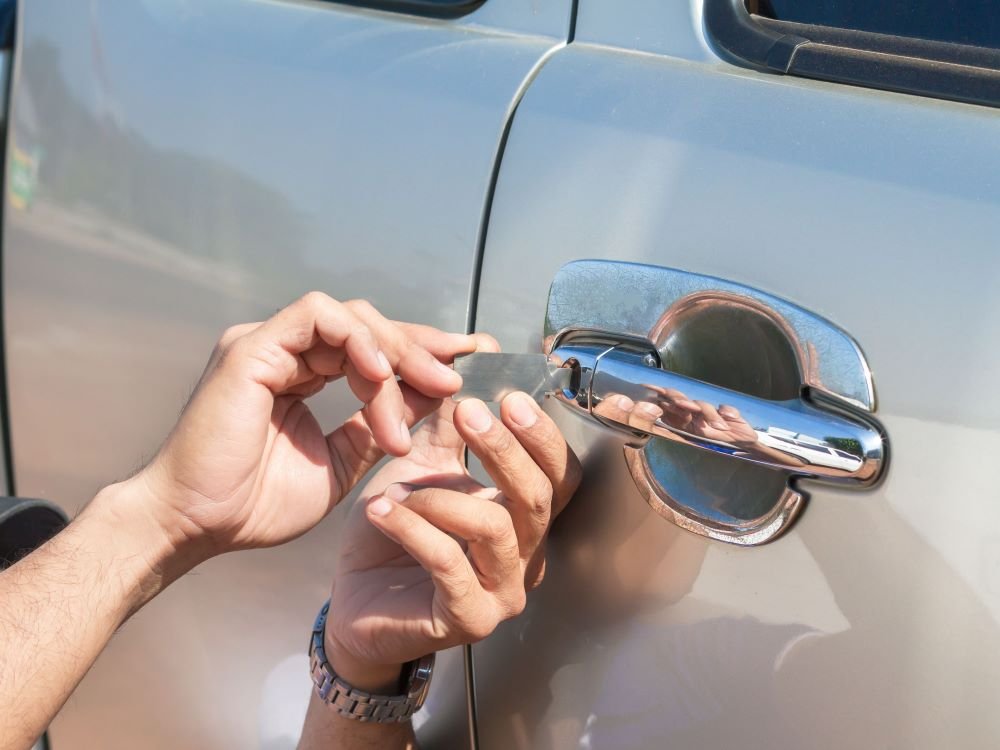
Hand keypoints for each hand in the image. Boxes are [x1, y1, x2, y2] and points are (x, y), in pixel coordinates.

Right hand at [124, 292, 479, 562]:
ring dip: (395, 353)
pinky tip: (381, 375)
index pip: (370, 346)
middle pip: (367, 324)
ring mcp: (266, 343)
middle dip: (418, 348)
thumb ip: (377, 426)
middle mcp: (284, 352)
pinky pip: (317, 317)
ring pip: (350, 317)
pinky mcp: (251, 346)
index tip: (465, 363)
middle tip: (455, 377)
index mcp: (301, 374)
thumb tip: (431, 396)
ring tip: (425, 390)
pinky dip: (358, 340)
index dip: (419, 351)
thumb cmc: (255, 504)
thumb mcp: (339, 463)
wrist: (198, 526)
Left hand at [324, 383, 581, 691]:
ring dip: (441, 497)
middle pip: (540, 498)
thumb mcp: (420, 468)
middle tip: (467, 410)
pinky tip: (383, 511)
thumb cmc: (392, 539)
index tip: (508, 393)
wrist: (354, 601)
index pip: (560, 475)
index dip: (541, 434)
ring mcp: (501, 593)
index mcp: (522, 518)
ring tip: (396, 486)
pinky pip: (449, 565)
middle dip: (504, 449)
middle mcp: (525, 557)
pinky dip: (413, 529)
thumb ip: (448, 425)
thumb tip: (475, 363)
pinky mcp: (468, 620)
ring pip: (495, 528)